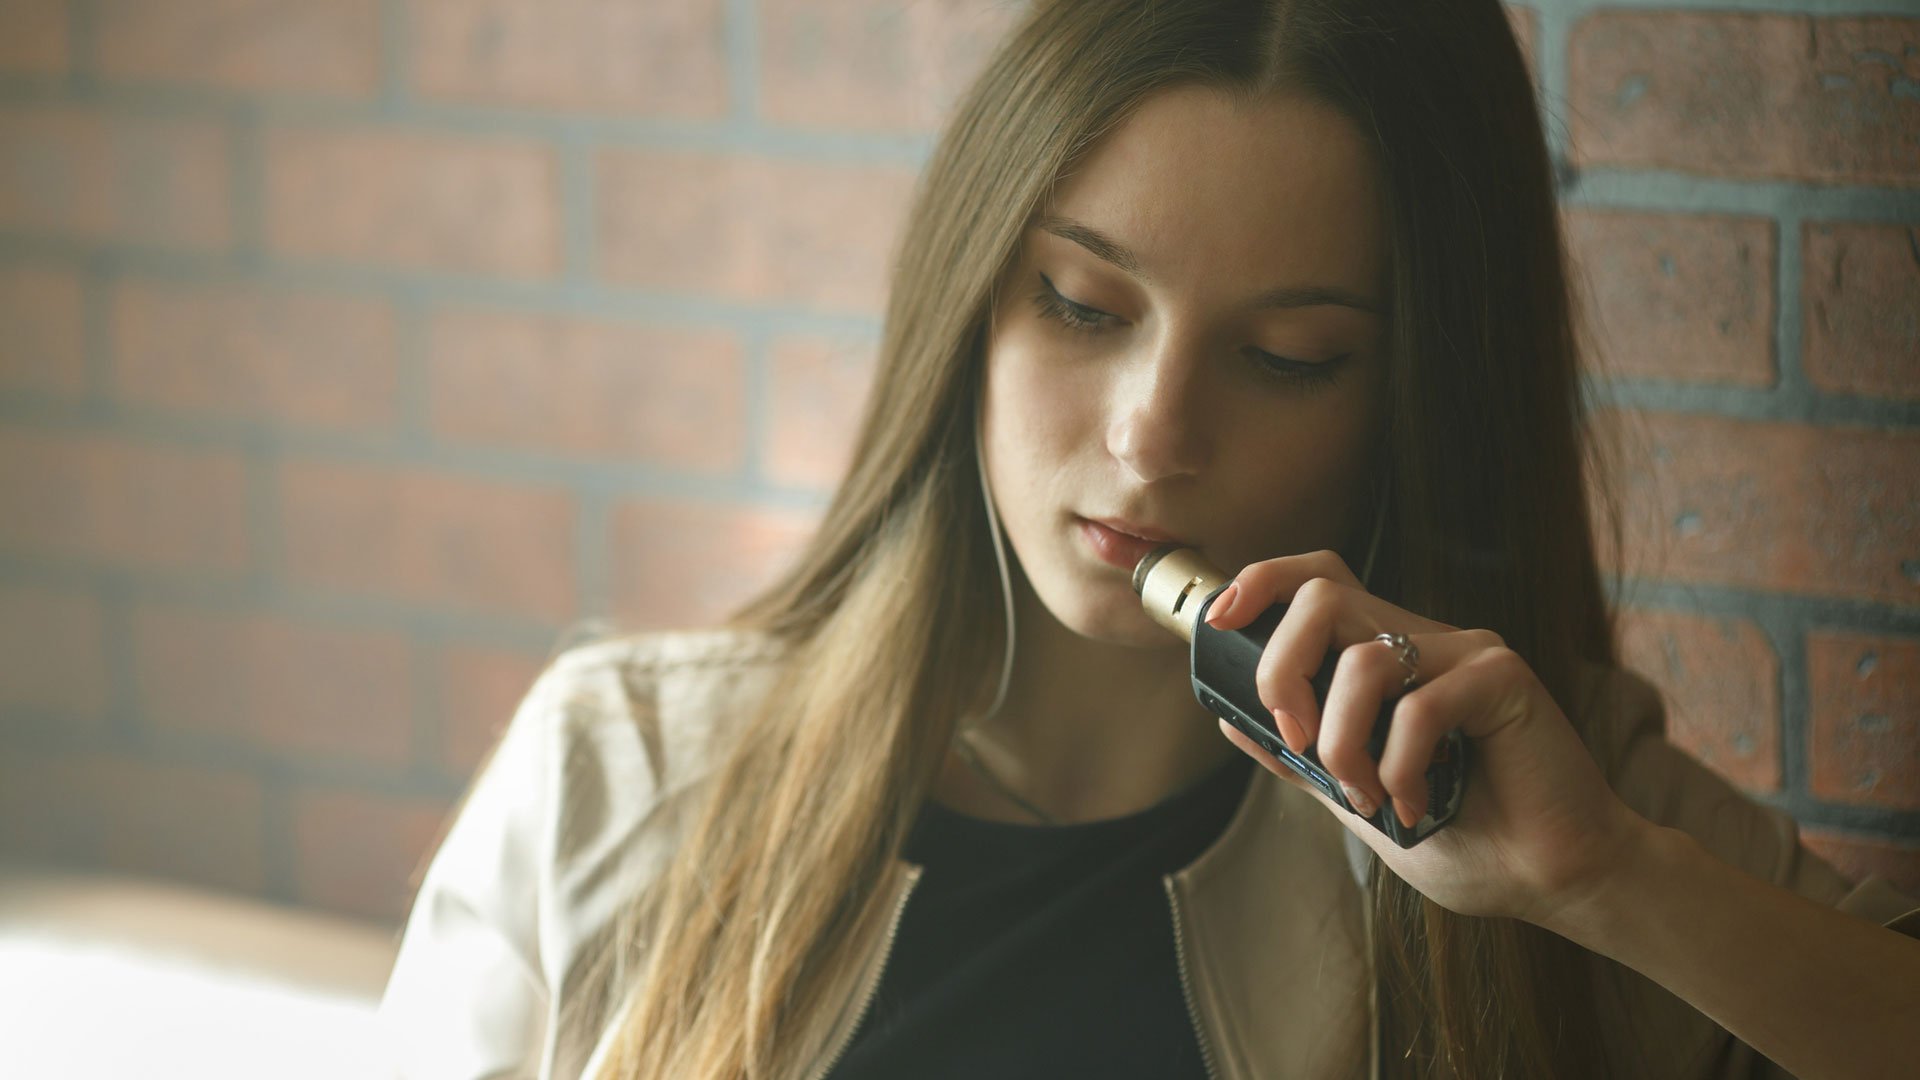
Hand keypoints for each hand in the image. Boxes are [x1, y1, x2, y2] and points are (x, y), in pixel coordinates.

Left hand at [1204, 549, 1652, 927]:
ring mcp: (1467, 654)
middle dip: (1282, 668)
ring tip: (1372, 799)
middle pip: (1322, 592)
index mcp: (1390, 658)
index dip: (1260, 583)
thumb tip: (1229, 719)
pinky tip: (1421, 805)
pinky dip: (1402, 766)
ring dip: (1345, 743)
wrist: (1554, 881)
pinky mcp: (1504, 678)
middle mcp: (1426, 641)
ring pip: (1364, 658)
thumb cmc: (1469, 841)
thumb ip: (1305, 757)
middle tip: (1296, 739)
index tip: (1217, 622)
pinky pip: (1421, 704)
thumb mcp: (1360, 799)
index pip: (1317, 580)